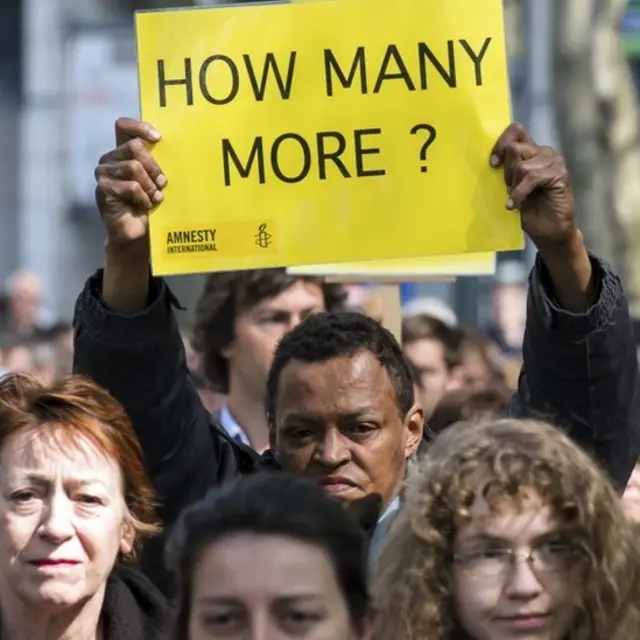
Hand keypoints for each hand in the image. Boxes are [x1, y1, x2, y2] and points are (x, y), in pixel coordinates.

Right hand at [94, 118, 165, 250]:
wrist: (138, 233)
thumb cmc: (150, 204)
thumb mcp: (156, 180)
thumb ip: (158, 163)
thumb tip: (179, 148)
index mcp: (123, 152)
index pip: (123, 127)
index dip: (140, 127)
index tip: (158, 139)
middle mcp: (111, 159)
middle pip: (135, 146)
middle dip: (153, 166)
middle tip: (162, 184)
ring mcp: (104, 173)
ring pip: (134, 167)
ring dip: (150, 186)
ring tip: (155, 198)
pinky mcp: (103, 188)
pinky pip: (131, 186)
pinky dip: (143, 198)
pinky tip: (144, 206)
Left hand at [490, 122, 577, 250]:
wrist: (549, 231)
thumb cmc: (529, 210)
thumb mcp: (511, 187)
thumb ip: (506, 171)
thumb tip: (491, 160)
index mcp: (531, 152)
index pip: (516, 131)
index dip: (501, 143)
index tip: (493, 163)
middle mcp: (543, 152)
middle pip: (514, 149)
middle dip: (507, 173)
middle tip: (510, 189)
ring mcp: (554, 161)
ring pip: (521, 165)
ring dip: (514, 185)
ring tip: (518, 199)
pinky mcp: (559, 173)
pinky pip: (531, 177)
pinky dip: (519, 193)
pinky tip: (515, 205)